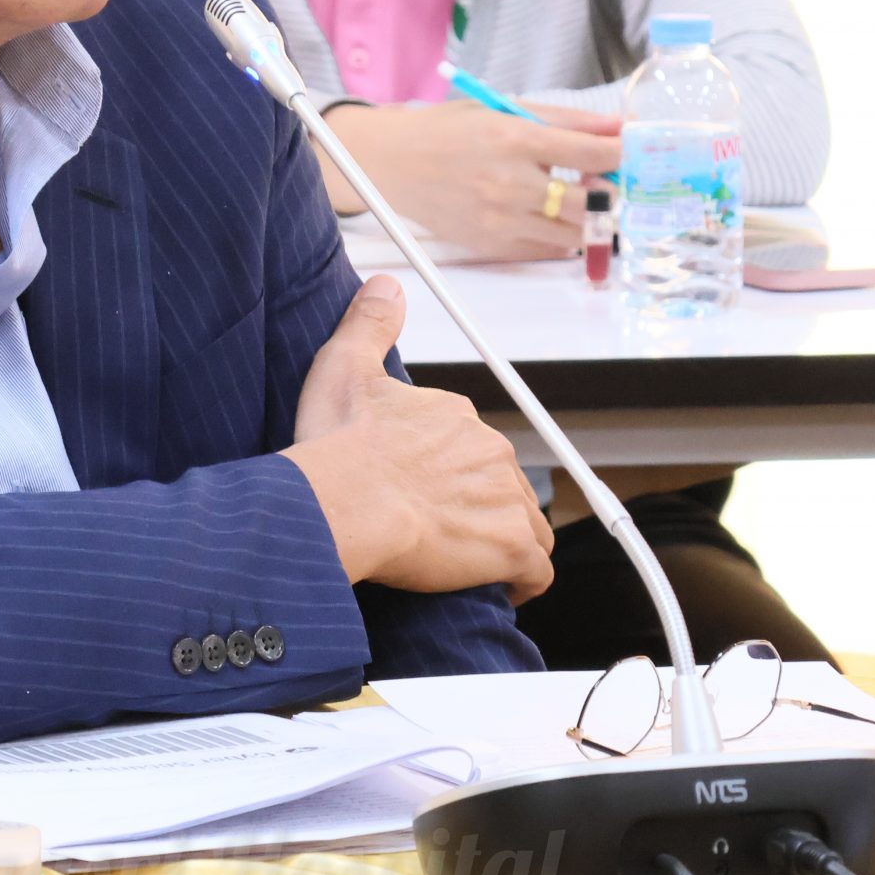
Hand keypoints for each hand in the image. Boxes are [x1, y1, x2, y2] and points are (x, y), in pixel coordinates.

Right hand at [280, 275, 553, 602]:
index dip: (450, 473)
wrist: (344, 499)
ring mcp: (505, 500)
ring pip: (524, 526)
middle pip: (501, 486)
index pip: (470, 448)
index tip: (424, 490)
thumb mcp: (344, 367)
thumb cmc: (338, 444)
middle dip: (479, 508)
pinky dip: (521, 582)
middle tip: (438, 530)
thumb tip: (386, 285)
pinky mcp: (510, 547)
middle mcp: (490, 452)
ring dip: (502, 543)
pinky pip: (535, 571)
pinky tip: (496, 589)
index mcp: (455, 417)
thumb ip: (369, 324)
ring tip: (464, 561)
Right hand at [324, 100, 619, 259]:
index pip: (593, 153)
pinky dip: (557, 234)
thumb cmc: (449, 131)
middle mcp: (509, 182)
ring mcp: (499, 218)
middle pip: (590, 202)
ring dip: (586, 218)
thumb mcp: (504, 110)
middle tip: (606, 180)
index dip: (623, 154)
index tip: (632, 152)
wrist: (393, 163)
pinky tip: (545, 213)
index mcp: (514, 138)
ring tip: (576, 197)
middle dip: (609, 192)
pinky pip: (545, 249)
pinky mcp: (490, 243)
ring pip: (574, 233)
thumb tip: (620, 127)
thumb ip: (566, 121)